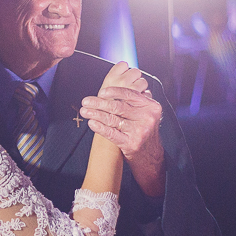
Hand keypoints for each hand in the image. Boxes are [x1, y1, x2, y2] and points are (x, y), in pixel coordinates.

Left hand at [80, 63, 163, 196]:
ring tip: (84, 111)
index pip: (130, 95)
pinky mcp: (132, 144)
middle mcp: (147, 118)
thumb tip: (119, 81)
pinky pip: (112, 133)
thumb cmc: (143, 128)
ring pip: (113, 120)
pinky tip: (91, 123)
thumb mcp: (146, 112)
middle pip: (119, 107)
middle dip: (99, 103)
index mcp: (151, 106)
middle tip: (86, 101)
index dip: (114, 92)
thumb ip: (136, 99)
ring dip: (96, 114)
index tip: (101, 91)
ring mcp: (140, 131)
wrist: (150, 154)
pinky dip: (100, 127)